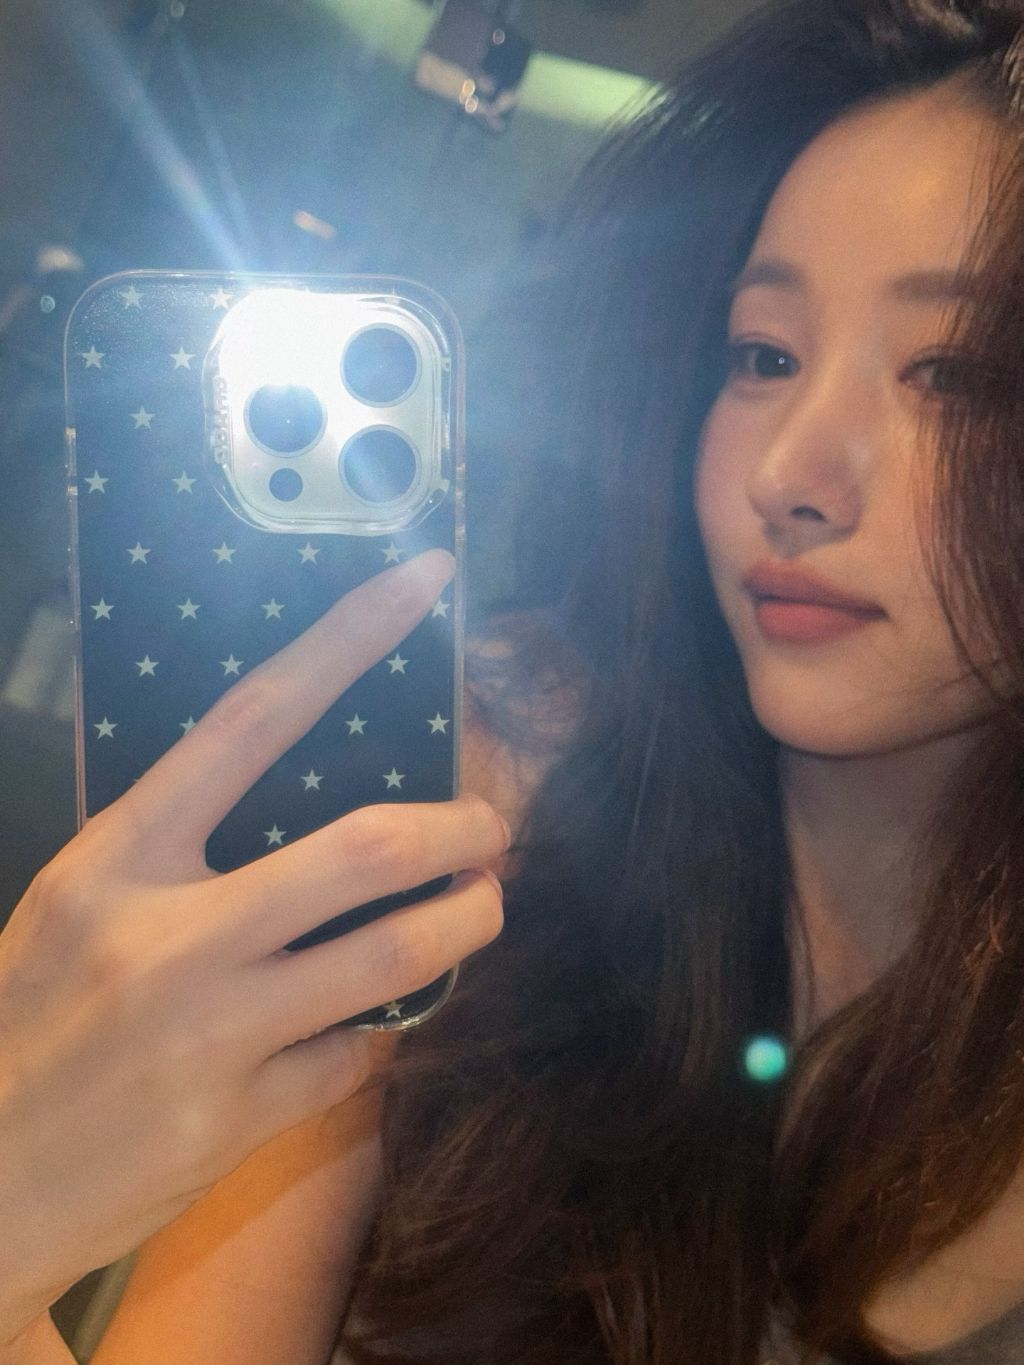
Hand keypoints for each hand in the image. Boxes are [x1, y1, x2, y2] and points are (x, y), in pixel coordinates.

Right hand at [0, 549, 505, 1342]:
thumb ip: (180, 851)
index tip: (424, 582)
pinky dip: (379, 1029)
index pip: (251, 718)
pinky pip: (357, 1054)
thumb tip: (312, 808)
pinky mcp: (240, 1120)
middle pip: (367, 849)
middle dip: (461, 828)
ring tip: (485, 903)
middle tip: (494, 826)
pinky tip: (370, 1020)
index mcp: (118, 857)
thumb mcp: (79, 903)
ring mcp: (210, 1032)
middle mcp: (168, 934)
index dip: (348, 641)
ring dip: (467, 921)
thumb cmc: (28, 1018)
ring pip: (395, 956)